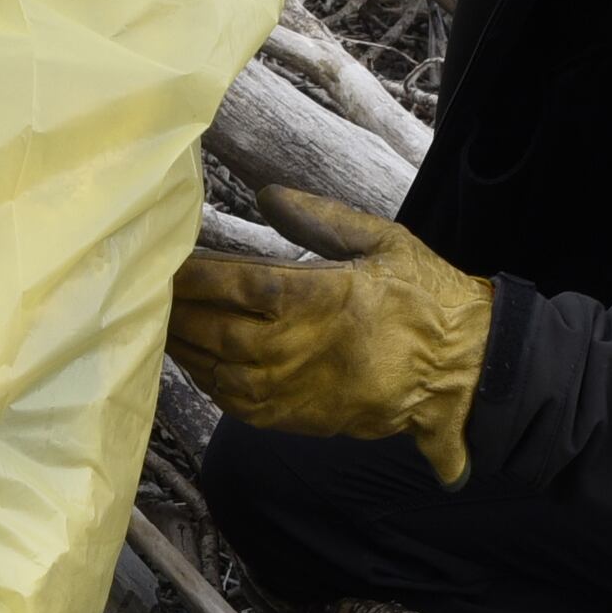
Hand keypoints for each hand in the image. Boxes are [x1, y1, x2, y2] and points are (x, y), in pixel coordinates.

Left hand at [166, 190, 490, 486]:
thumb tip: (267, 195)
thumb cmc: (425, 299)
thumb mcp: (382, 240)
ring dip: (185, 348)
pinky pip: (235, 403)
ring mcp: (293, 388)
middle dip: (178, 311)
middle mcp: (294, 347)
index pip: (231, 284)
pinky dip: (208, 381)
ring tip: (164, 324)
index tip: (167, 262)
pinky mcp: (296, 418)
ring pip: (215, 370)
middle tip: (151, 292)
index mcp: (315, 297)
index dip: (192, 276)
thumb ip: (319, 217)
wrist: (460, 370)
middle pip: (212, 330)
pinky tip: (198, 361)